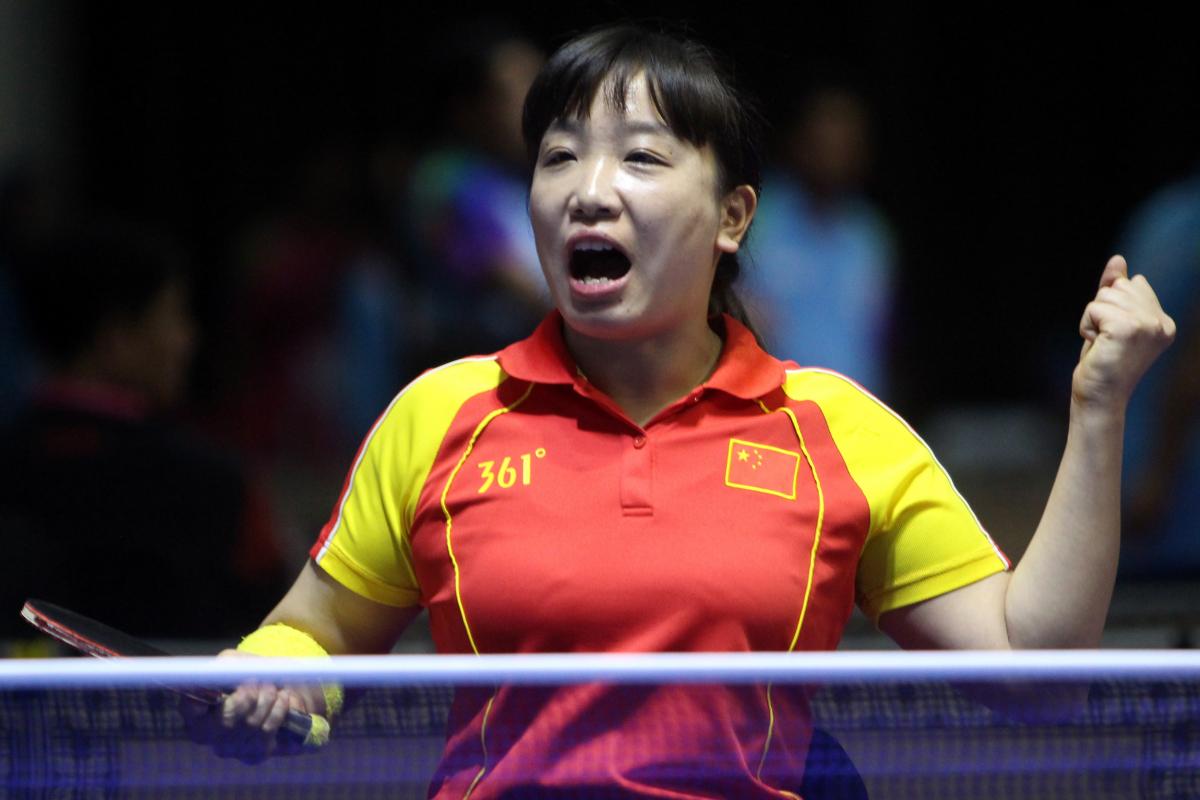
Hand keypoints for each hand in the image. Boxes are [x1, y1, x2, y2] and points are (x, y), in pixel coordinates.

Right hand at [179, 649, 325, 763]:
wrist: (280, 694)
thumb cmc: (250, 677)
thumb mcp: (235, 663)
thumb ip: (225, 666)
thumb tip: (222, 673)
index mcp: (194, 710)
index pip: (190, 707)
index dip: (209, 695)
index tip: (233, 684)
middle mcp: (206, 734)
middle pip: (226, 719)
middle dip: (250, 696)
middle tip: (262, 683)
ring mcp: (229, 749)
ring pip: (251, 724)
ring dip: (268, 699)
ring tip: (273, 688)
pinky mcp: (253, 755)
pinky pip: (267, 731)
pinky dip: (278, 711)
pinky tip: (281, 701)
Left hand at [1073, 255, 1175, 413]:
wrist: (1098, 396)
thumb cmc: (1102, 362)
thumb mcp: (1109, 320)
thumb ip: (1115, 291)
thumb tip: (1118, 260)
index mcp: (1164, 321)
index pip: (1133, 283)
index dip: (1111, 305)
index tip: (1114, 336)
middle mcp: (1161, 323)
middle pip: (1118, 287)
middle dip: (1101, 311)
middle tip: (1106, 341)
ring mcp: (1148, 325)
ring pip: (1104, 296)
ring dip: (1092, 319)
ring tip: (1101, 344)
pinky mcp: (1128, 328)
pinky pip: (1094, 307)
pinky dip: (1086, 325)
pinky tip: (1095, 345)